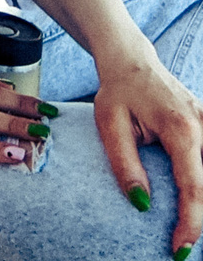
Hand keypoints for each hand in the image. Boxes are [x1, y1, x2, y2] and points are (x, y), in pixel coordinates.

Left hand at [94, 44, 202, 258]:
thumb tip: (141, 205)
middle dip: (202, 219)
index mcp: (181, 129)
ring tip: (189, 227)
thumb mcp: (110, 124)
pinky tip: (196, 202)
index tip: (180, 248)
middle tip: (184, 245)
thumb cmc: (117, 91)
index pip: (194, 187)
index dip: (191, 222)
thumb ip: (125, 164)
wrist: (131, 61)